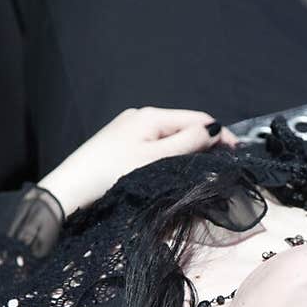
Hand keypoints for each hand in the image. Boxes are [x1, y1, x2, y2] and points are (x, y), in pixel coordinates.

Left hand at [37, 107, 238, 217]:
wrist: (69, 189)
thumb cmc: (110, 174)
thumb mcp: (154, 159)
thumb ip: (186, 143)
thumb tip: (214, 130)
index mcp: (151, 116)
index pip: (197, 119)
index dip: (220, 134)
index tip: (237, 153)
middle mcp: (140, 117)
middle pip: (184, 125)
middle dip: (206, 140)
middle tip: (224, 162)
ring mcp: (129, 129)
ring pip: (170, 135)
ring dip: (189, 147)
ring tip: (204, 165)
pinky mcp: (121, 144)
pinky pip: (156, 143)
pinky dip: (172, 152)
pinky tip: (175, 165)